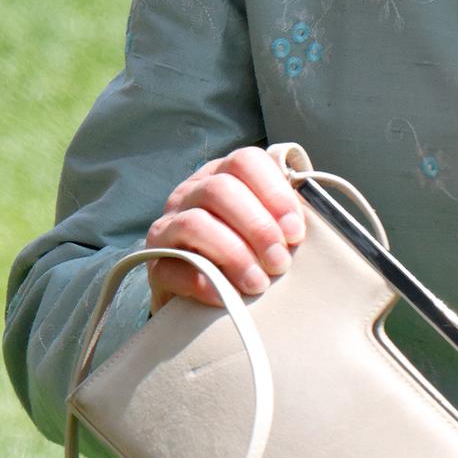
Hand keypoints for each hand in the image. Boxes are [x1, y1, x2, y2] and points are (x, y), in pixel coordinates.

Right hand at [145, 148, 306, 310]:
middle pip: (221, 190)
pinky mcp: (154, 261)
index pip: (246, 161)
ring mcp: (167, 224)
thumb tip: (303, 226)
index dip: (275, 193)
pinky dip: (203, 282)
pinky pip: (173, 265)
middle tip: (280, 263)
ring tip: (259, 284)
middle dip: (258, 228)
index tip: (295, 232)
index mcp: (223, 174)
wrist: (203, 290)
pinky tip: (226, 296)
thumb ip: (283, 217)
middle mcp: (191, 192)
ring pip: (195, 223)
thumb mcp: (267, 227)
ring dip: (234, 254)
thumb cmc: (248, 251)